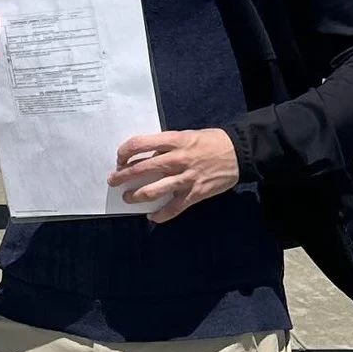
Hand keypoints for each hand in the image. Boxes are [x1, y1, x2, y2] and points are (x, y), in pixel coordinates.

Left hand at [112, 128, 240, 222]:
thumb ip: (168, 145)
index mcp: (175, 140)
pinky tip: (152, 217)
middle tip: (113, 180)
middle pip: (142, 168)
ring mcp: (186, 178)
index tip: (121, 158)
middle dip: (123, 176)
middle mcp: (177, 159)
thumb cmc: (211, 141)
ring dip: (136, 196)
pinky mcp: (195, 194)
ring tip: (128, 198)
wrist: (239, 152)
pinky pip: (173, 208)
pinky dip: (161, 215)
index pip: (140, 143)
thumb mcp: (187, 135)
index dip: (125, 151)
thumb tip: (148, 154)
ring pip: (153, 190)